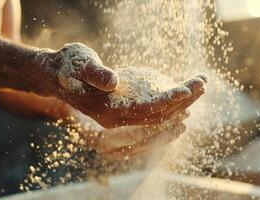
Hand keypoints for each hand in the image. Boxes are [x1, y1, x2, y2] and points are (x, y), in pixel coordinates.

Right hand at [36, 43, 205, 127]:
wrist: (56, 77)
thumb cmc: (67, 67)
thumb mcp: (79, 64)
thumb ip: (95, 74)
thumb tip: (113, 82)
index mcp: (107, 109)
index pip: (146, 110)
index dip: (169, 100)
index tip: (189, 88)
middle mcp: (116, 119)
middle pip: (157, 115)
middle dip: (182, 100)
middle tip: (202, 82)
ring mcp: (120, 117)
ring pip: (157, 117)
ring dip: (180, 104)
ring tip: (199, 87)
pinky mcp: (123, 111)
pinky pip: (151, 115)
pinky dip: (169, 109)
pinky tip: (183, 102)